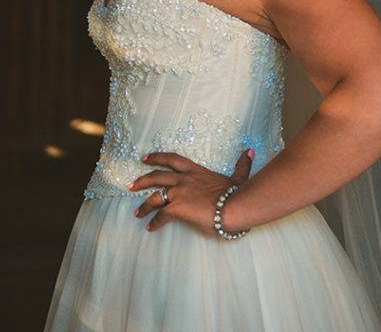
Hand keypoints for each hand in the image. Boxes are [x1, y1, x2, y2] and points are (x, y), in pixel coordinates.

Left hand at [129, 148, 253, 235]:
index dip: (157, 157)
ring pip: (154, 196)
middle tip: (131, 185)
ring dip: (144, 204)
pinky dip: (154, 221)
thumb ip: (241, 165)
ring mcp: (179, 193)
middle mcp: (184, 179)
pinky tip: (150, 227)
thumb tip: (249, 151)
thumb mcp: (238, 177)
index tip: (145, 157)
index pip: (172, 160)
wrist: (234, 207)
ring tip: (137, 212)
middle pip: (157, 176)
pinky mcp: (177, 208)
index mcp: (196, 171)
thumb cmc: (236, 194)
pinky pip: (160, 216)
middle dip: (142, 180)